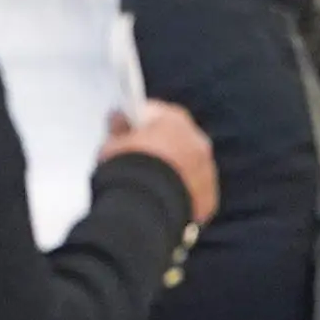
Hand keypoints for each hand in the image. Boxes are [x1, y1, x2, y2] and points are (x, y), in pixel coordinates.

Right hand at [100, 99, 219, 227]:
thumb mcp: (111, 145)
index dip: (136, 124)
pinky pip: (193, 194)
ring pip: (188, 169)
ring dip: (173, 174)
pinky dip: (180, 198)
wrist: (145, 205)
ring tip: (148, 189)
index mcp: (174, 119)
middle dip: (159, 149)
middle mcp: (197, 140)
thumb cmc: (126, 169)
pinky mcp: (208, 198)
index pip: (154, 114)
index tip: (124, 132)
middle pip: (175, 141)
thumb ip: (117, 131)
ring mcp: (207, 170)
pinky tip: (161, 205)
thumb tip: (118, 122)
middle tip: (135, 163)